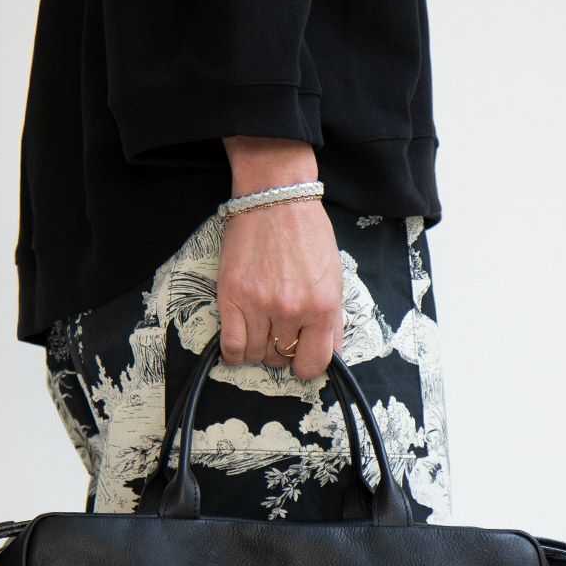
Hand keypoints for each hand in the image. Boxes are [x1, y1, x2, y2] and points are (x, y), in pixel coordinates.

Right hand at [218, 137, 343, 380]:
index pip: (316, 362)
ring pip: (257, 354)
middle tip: (279, 332)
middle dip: (282, 350)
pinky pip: (231, 346)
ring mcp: (261, 305)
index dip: (307, 365)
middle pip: (283, 358)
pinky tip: (239, 343)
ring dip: (258, 348)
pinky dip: (234, 353)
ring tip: (260, 328)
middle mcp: (293, 310)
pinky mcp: (233, 297)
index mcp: (323, 307)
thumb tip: (329, 355)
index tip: (301, 359)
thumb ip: (331, 321)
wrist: (276, 200)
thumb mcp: (334, 278)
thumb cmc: (307, 234)